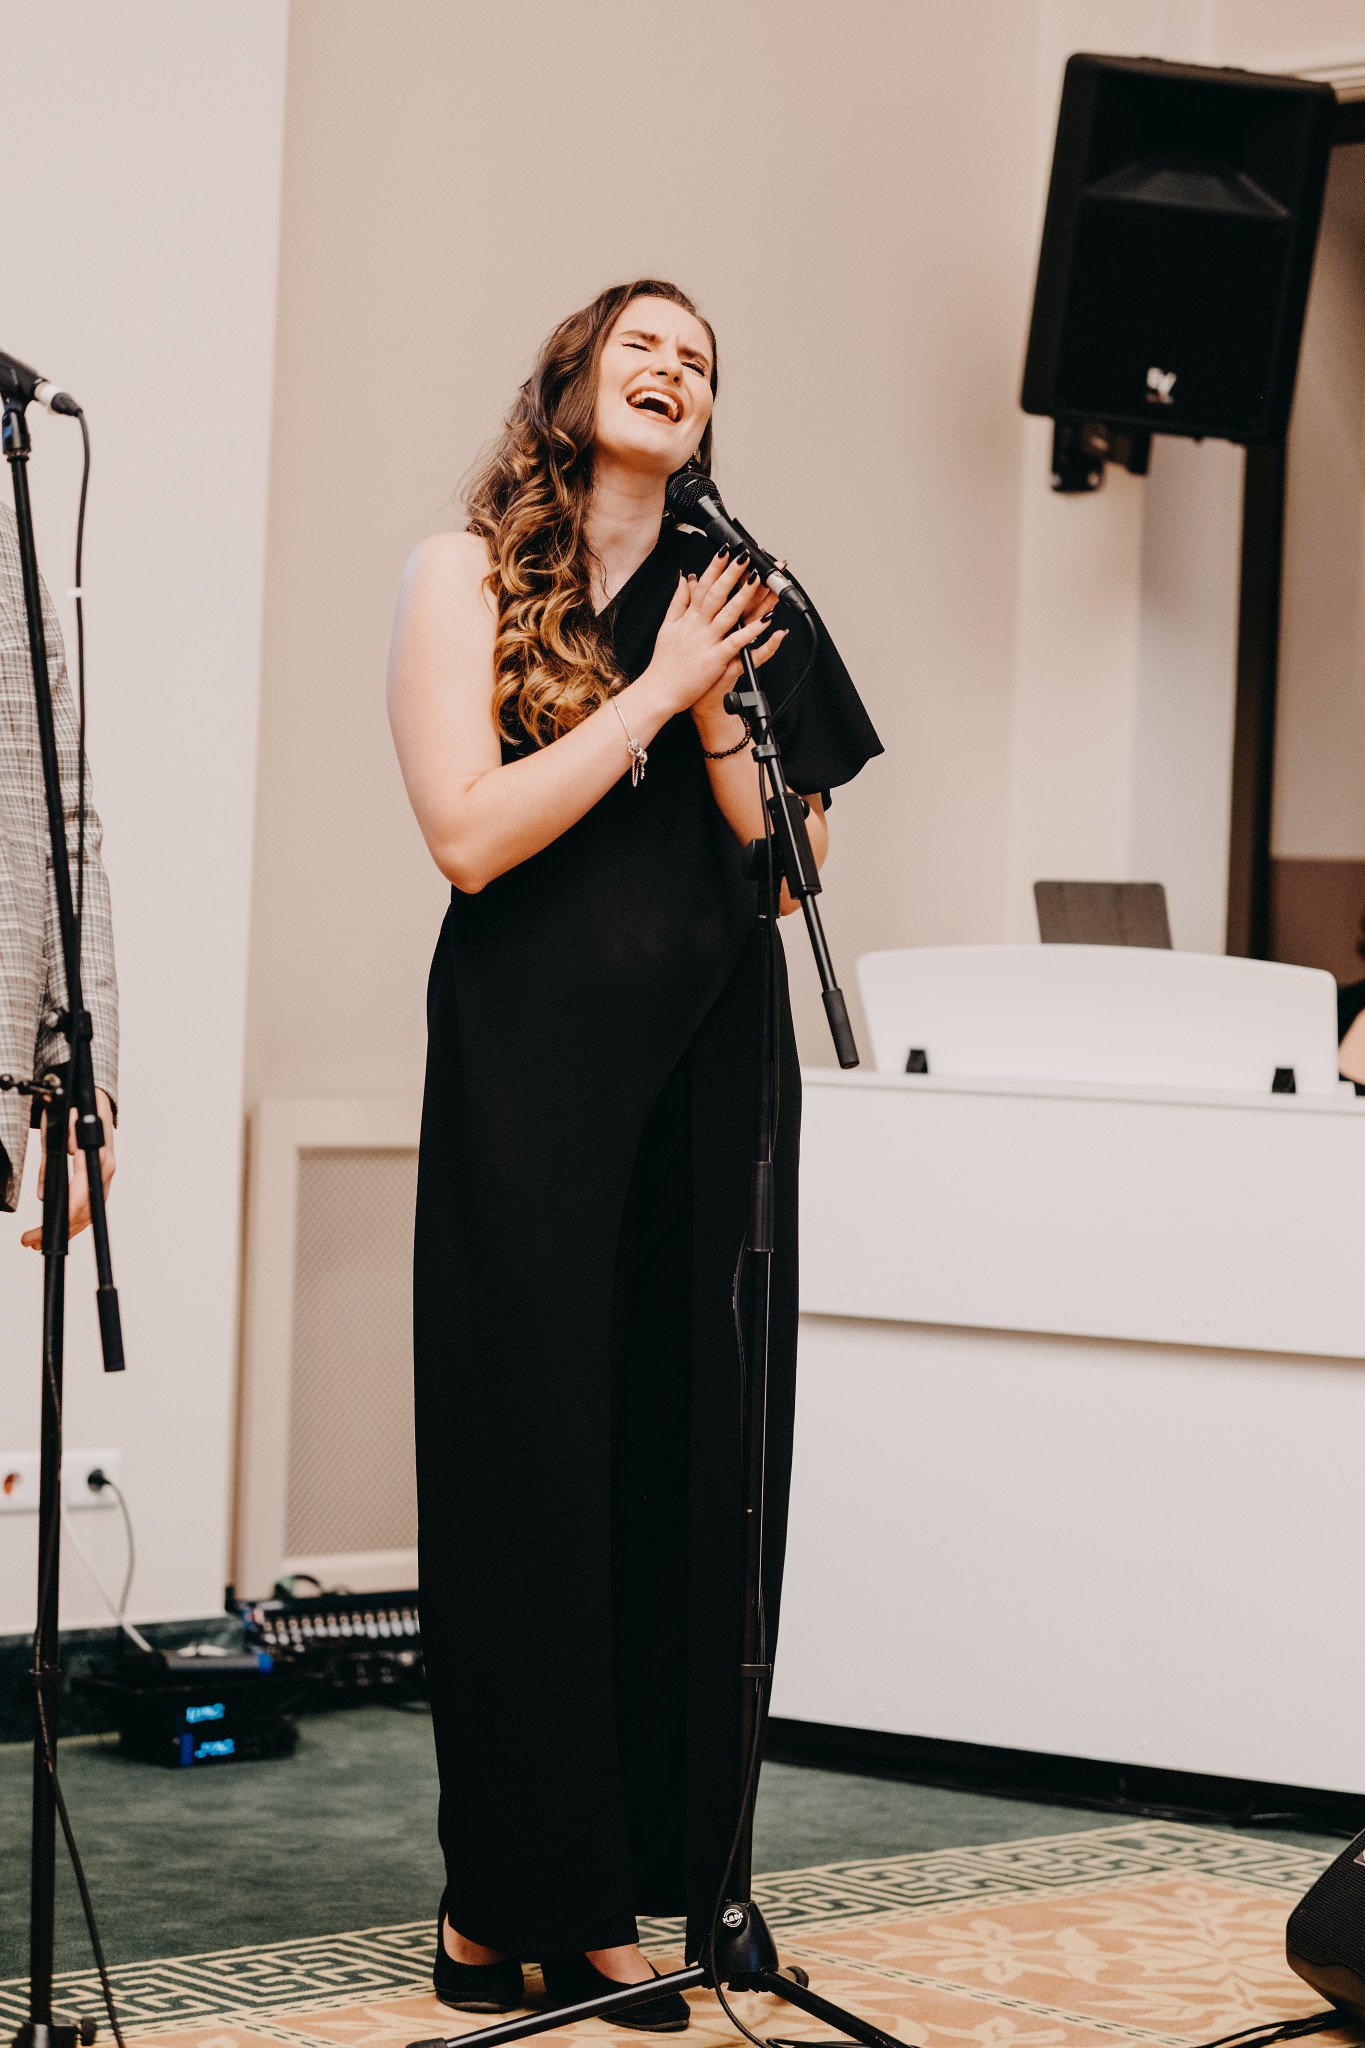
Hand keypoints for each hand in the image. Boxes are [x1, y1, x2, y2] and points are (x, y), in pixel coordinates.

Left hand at [22, 1087, 116, 1251]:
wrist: (94, 1101)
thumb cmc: (79, 1109)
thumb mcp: (64, 1120)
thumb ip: (70, 1134)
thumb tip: (73, 1149)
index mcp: (100, 1158)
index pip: (83, 1193)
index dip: (66, 1213)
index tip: (47, 1226)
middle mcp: (105, 1172)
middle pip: (83, 1210)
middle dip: (57, 1229)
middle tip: (29, 1239)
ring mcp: (103, 1180)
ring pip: (85, 1214)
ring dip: (61, 1230)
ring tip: (33, 1240)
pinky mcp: (98, 1183)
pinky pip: (86, 1209)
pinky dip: (70, 1223)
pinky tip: (54, 1231)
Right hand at [642, 551, 787, 718]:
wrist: (658, 691)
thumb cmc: (664, 663)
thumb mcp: (667, 627)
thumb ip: (678, 601)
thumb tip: (684, 577)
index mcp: (688, 618)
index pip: (703, 585)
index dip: (716, 566)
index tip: (726, 550)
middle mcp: (697, 626)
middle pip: (718, 594)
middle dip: (733, 573)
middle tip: (746, 556)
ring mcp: (707, 642)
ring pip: (729, 613)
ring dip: (745, 595)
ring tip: (759, 579)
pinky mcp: (715, 660)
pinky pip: (737, 642)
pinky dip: (752, 631)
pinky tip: (766, 621)